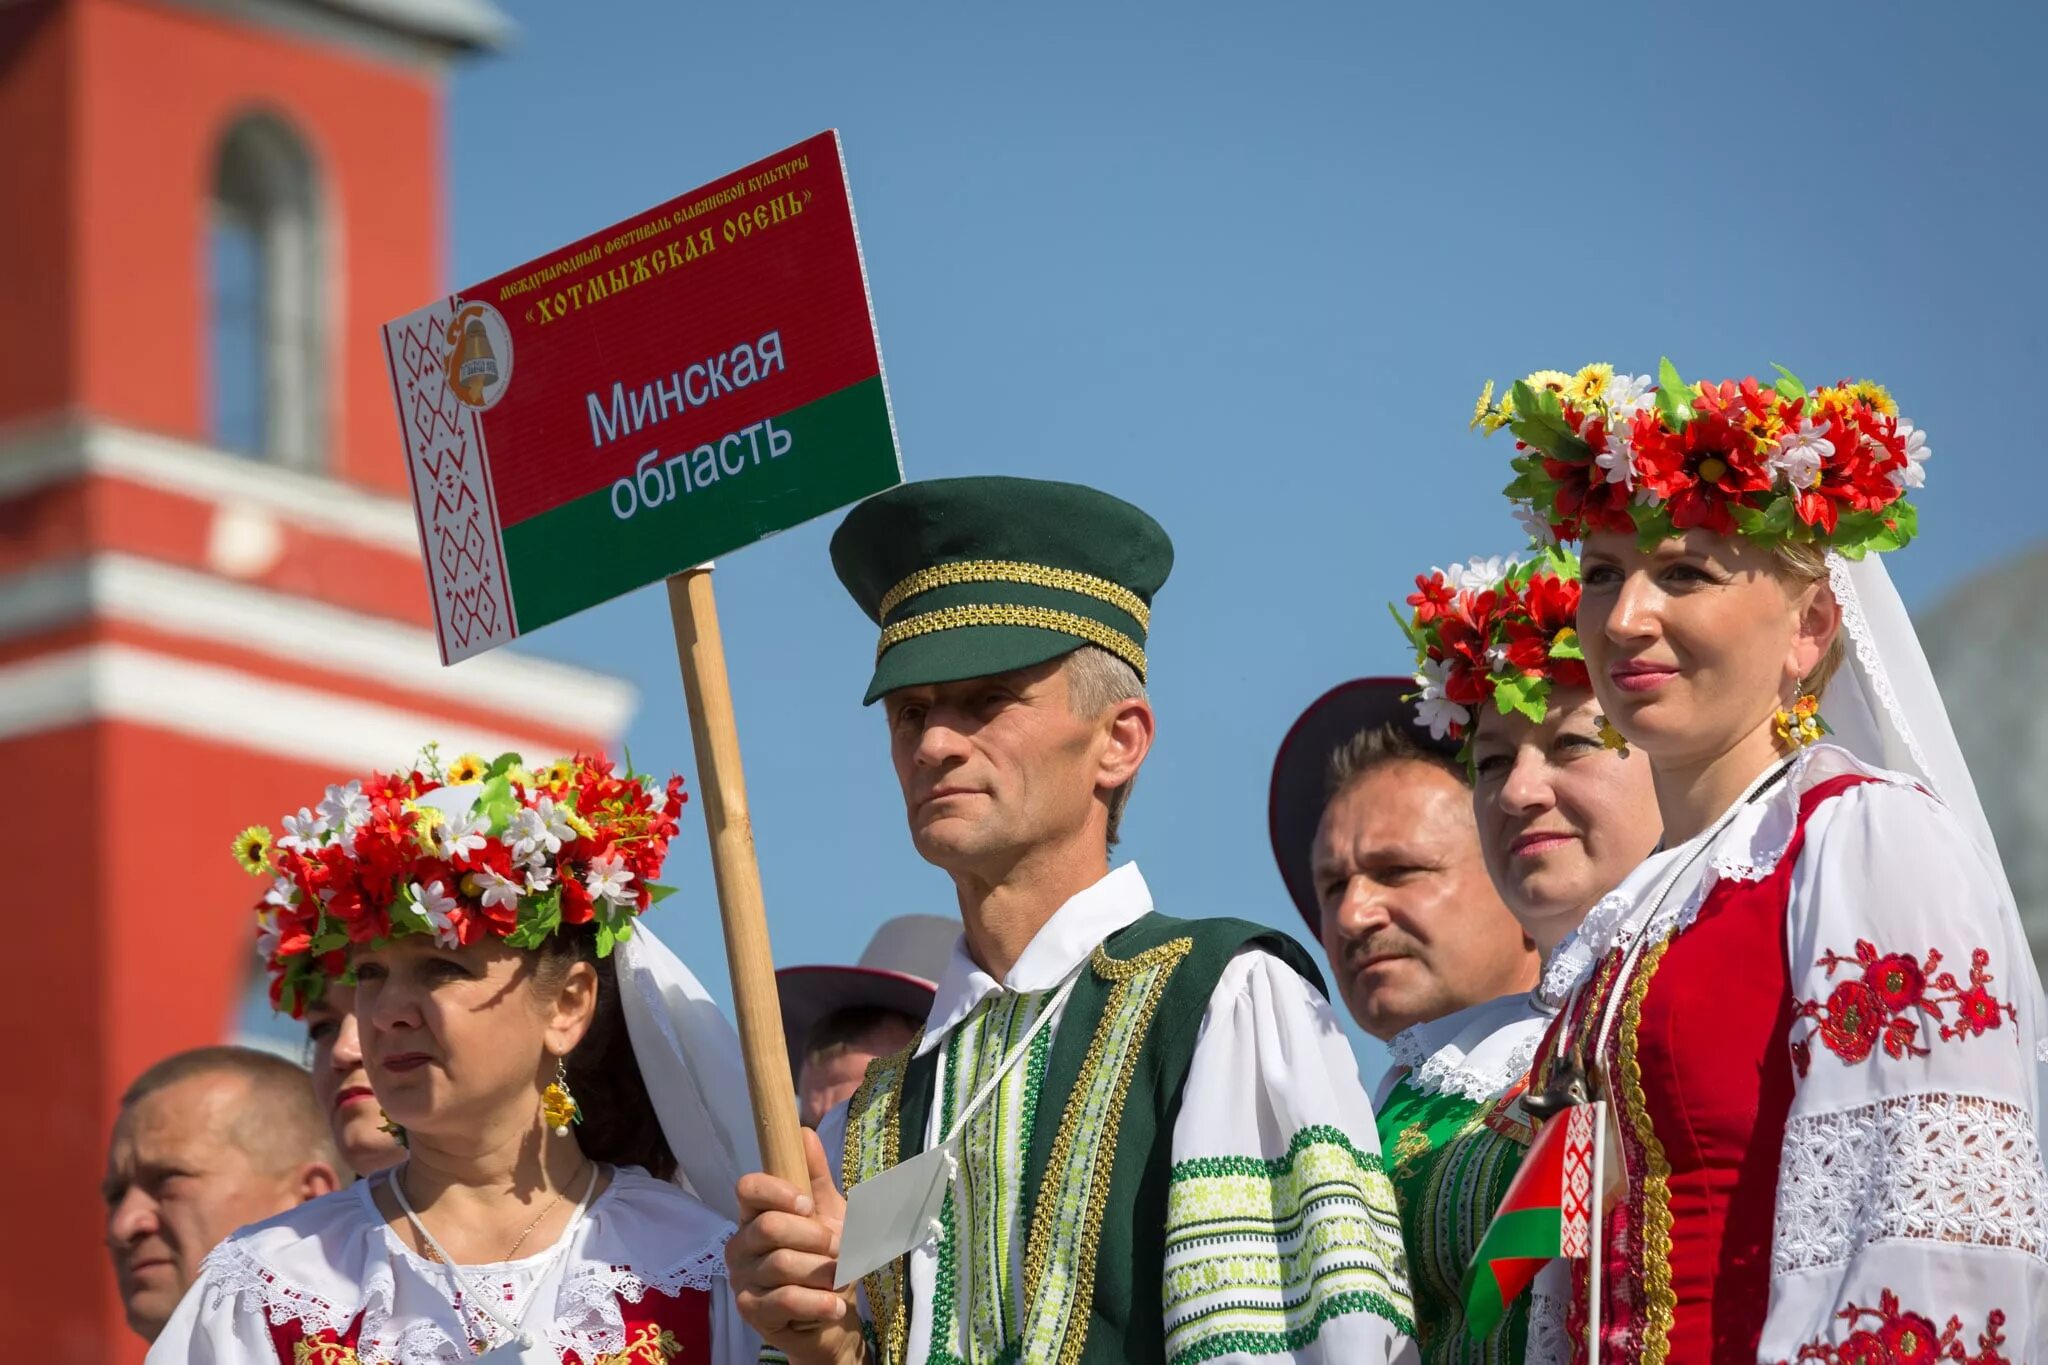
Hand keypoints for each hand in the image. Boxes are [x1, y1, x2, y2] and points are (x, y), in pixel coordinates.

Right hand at [726, 1127, 864, 1364]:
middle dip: (815, 1236)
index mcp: (755, 1214)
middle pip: (770, 1226)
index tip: (806, 1204)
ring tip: (840, 1278)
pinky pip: (786, 1301)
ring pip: (783, 1264)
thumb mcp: (830, 1213)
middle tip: (838, 1248)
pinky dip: (820, 1302)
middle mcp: (740, 1244)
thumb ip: (816, 1177)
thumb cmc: (826, 1258)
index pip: (747, 1188)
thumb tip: (803, 1132)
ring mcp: (742, 1279)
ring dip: (823, 1271)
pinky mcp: (751, 1312)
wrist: (832, 1314)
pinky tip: (836, 1305)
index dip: (777, 1191)